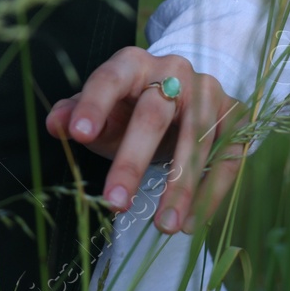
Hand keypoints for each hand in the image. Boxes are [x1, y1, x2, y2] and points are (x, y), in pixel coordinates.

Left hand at [44, 47, 245, 235]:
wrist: (185, 96)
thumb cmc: (131, 108)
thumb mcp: (102, 109)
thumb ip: (75, 114)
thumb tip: (54, 125)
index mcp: (133, 63)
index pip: (109, 80)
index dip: (94, 105)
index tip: (79, 135)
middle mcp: (174, 70)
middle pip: (153, 115)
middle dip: (132, 162)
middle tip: (115, 203)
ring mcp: (209, 92)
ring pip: (195, 140)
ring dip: (180, 188)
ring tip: (163, 226)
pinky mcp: (235, 116)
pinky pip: (227, 158)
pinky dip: (210, 193)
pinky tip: (191, 222)